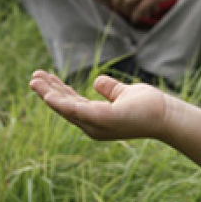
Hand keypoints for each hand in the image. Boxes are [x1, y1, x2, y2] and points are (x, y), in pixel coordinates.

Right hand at [29, 70, 171, 140]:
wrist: (167, 116)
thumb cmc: (149, 107)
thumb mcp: (125, 94)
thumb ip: (110, 89)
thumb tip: (97, 81)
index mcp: (97, 118)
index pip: (72, 104)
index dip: (58, 91)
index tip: (45, 77)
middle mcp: (93, 125)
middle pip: (64, 106)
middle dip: (48, 91)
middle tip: (33, 76)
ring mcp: (96, 125)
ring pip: (65, 108)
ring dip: (48, 94)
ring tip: (34, 79)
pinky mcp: (102, 120)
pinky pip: (75, 109)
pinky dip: (60, 101)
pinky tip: (48, 92)